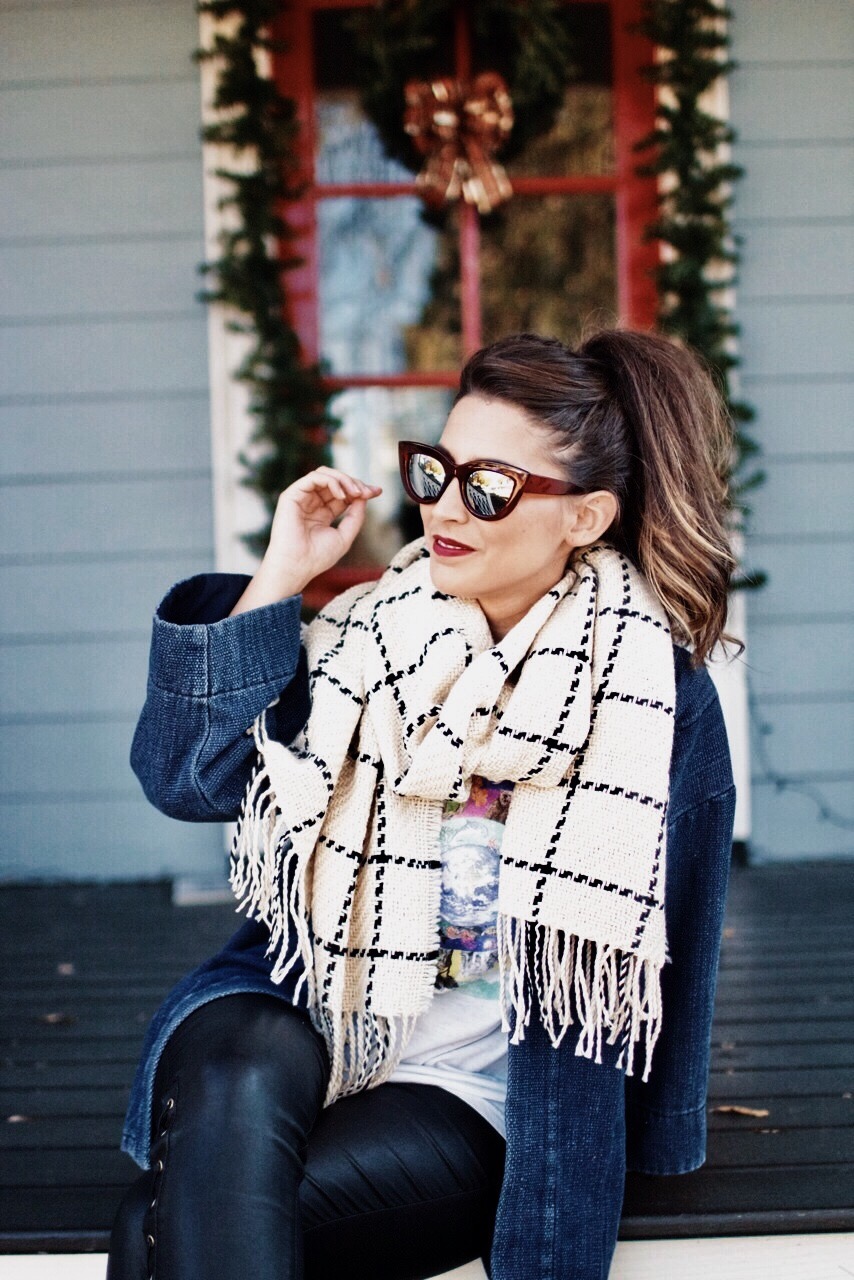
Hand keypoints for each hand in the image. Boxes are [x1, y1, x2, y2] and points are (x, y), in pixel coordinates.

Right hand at [229, 467, 382, 614]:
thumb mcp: (345, 535)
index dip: (360, 489)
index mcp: (323, 513)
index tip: (377, 492)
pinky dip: (331, 481)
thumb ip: (356, 516)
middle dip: (354, 483)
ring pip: (325, 474)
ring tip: (356, 492)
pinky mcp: (291, 495)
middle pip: (335, 481)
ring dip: (344, 480)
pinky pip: (313, 477)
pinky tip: (342, 494)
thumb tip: (364, 497)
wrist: (297, 566)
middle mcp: (311, 503)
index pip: (343, 494)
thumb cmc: (317, 557)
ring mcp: (301, 498)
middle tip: (367, 492)